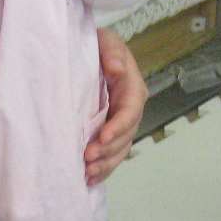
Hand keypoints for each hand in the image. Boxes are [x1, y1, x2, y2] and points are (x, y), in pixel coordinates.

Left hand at [86, 28, 146, 183]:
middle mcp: (131, 109)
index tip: (102, 138)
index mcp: (133, 89)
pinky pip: (112, 154)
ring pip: (120, 150)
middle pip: (126, 136)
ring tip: (88, 173)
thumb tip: (117, 68)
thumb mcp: (105, 40)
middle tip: (88, 159)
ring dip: (106, 164)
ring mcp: (122, 124)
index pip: (130, 112)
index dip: (118, 127)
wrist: (91, 54)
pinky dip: (103, 168)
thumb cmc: (98, 45)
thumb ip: (111, 51)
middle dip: (108, 150)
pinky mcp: (111, 133)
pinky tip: (90, 180)